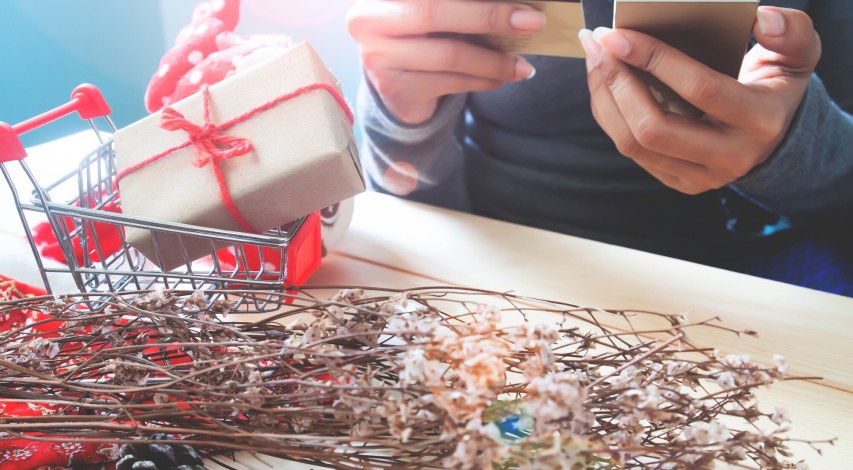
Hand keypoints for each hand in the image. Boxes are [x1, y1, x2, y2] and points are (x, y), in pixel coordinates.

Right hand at [346, 0, 543, 124]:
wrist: (396, 86)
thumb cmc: (423, 38)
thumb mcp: (437, 14)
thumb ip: (463, 7)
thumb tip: (516, 6)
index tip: (520, 0)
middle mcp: (369, 21)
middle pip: (435, 13)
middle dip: (490, 17)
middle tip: (532, 23)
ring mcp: (378, 58)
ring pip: (448, 55)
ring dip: (494, 61)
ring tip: (522, 65)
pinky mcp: (394, 90)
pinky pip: (450, 82)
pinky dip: (483, 80)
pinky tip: (502, 79)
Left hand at [579, 6, 821, 194]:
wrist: (776, 137)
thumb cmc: (776, 84)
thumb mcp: (796, 55)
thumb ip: (791, 32)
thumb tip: (761, 20)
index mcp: (759, 121)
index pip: (699, 89)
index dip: (654, 60)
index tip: (617, 35)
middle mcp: (730, 157)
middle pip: (653, 128)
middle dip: (616, 82)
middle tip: (598, 44)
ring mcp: (701, 176)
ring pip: (633, 143)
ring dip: (604, 97)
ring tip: (595, 58)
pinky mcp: (678, 181)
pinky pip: (630, 150)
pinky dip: (609, 113)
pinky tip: (603, 82)